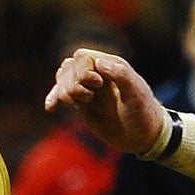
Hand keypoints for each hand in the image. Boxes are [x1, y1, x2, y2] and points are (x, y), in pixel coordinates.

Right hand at [43, 50, 168, 155]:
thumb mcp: (136, 94)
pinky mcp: (83, 105)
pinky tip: (50, 107)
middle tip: (90, 97)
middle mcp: (98, 74)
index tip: (97, 84)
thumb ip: (121, 75)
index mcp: (111, 65)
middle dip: (72, 82)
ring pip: (63, 79)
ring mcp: (89, 89)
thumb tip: (99, 63)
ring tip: (84, 103)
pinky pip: (62, 95)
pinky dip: (54, 98)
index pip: (82, 57)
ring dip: (65, 91)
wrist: (144, 137)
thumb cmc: (144, 113)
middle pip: (68, 67)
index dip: (83, 70)